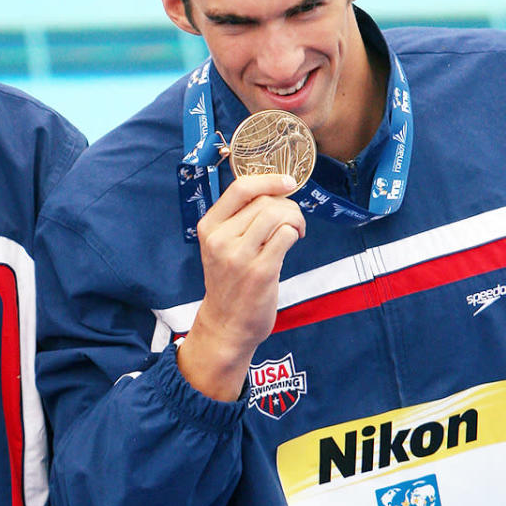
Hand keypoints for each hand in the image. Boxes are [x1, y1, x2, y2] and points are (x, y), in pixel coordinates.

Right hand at [177, 172, 304, 400]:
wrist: (227, 325)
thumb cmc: (230, 283)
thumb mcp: (221, 247)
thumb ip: (239, 219)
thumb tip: (274, 189)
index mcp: (209, 228)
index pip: (240, 188)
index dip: (269, 180)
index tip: (288, 182)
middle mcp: (220, 240)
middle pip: (265, 201)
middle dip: (288, 206)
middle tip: (294, 221)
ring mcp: (239, 256)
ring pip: (278, 215)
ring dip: (296, 218)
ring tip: (296, 231)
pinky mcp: (260, 271)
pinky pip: (287, 235)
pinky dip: (296, 234)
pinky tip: (295, 241)